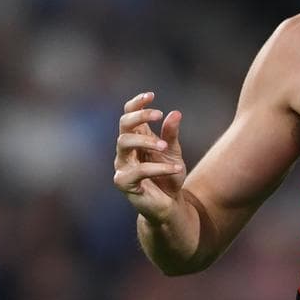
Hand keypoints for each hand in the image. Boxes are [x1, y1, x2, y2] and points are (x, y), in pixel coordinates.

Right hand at [113, 91, 187, 223]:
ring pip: (124, 143)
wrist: (170, 204)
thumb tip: (175, 113)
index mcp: (136, 140)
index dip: (136, 104)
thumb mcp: (174, 152)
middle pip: (123, 126)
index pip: (128, 116)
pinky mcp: (125, 183)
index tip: (151, 95)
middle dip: (139, 116)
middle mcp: (126, 151)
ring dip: (146, 140)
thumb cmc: (169, 177)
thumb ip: (172, 134)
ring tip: (165, 146)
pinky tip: (176, 168)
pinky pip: (138, 170)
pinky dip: (159, 167)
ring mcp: (123, 166)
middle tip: (159, 115)